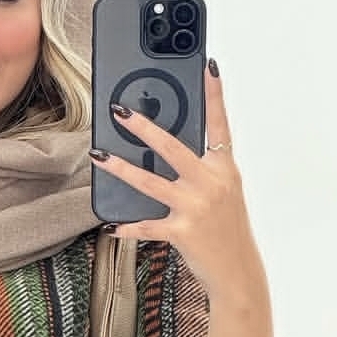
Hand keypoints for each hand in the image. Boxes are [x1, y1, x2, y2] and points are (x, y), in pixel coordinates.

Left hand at [90, 61, 267, 306]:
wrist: (236, 270)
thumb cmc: (226, 229)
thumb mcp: (223, 193)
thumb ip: (201, 171)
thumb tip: (166, 153)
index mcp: (224, 169)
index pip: (219, 124)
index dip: (214, 95)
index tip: (208, 67)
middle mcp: (211, 183)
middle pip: (172, 148)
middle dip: (144, 127)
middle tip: (121, 112)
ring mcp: (196, 207)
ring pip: (150, 182)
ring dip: (121, 168)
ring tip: (99, 156)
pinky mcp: (182, 231)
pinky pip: (147, 226)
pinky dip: (128, 227)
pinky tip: (112, 226)